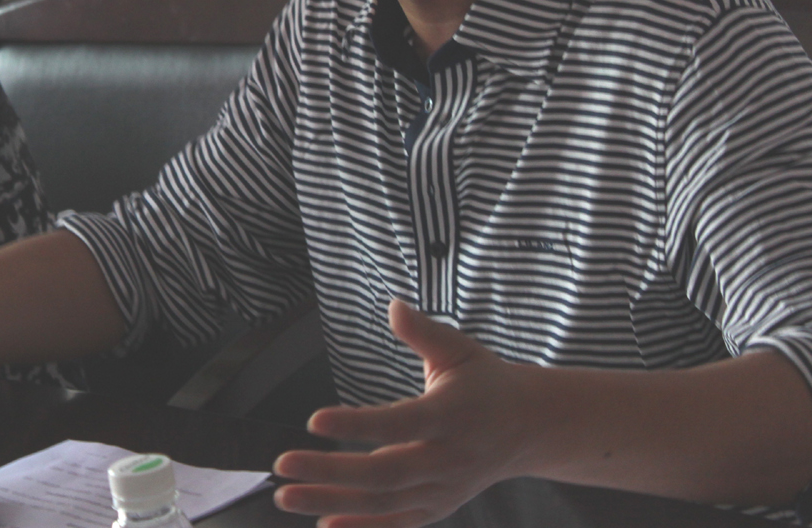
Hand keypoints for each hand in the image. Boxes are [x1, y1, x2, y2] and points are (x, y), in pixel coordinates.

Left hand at [273, 300, 533, 527]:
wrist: (528, 429)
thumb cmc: (486, 383)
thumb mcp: (460, 350)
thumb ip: (423, 332)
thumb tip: (393, 306)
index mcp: (452, 415)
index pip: (400, 422)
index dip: (357, 425)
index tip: (314, 420)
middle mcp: (448, 459)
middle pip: (385, 473)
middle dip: (330, 472)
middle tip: (283, 464)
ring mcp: (443, 490)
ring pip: (383, 503)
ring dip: (331, 501)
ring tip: (285, 495)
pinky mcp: (438, 508)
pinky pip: (396, 524)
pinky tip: (323, 523)